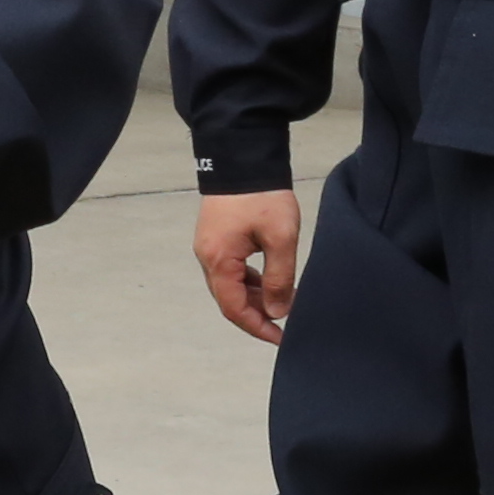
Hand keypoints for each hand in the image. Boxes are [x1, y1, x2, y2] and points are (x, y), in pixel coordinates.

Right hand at [191, 188, 303, 347]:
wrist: (243, 156)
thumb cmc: (262, 196)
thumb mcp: (280, 238)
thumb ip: (279, 278)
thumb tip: (277, 312)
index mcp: (219, 260)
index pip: (234, 308)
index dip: (257, 327)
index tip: (281, 338)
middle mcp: (207, 257)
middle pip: (229, 299)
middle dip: (257, 314)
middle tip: (286, 322)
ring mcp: (209, 246)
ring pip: (230, 285)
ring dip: (254, 297)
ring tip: (284, 300)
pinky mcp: (216, 237)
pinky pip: (230, 269)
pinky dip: (249, 281)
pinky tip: (270, 280)